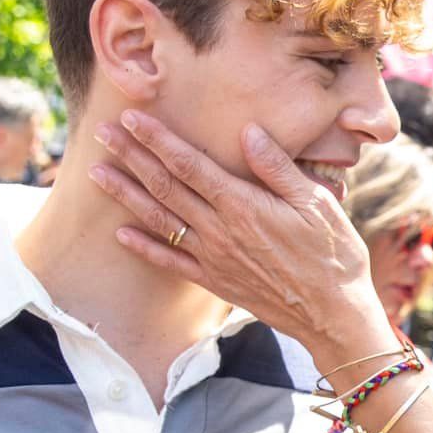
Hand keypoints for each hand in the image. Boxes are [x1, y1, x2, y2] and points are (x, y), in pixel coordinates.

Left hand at [88, 111, 396, 366]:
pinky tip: (121, 234)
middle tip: (103, 133)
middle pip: (166, 186)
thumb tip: (248, 131)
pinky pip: (171, 261)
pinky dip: (144, 247)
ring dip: (126, 194)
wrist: (334, 314)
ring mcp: (213, 258)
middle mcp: (220, 230)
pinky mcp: (215, 281)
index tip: (132, 118)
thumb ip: (277, 167)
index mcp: (243, 205)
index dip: (158, 139)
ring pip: (160, 219)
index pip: (190, 164)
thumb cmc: (333, 254)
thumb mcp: (316, 202)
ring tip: (98, 172)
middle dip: (132, 156)